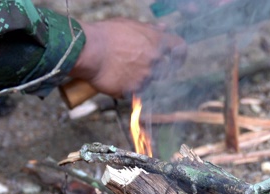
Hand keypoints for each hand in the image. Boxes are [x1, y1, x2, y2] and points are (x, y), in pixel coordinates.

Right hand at [69, 18, 186, 97]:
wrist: (88, 51)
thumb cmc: (106, 34)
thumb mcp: (130, 25)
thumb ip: (150, 29)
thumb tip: (164, 28)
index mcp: (156, 41)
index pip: (180, 48)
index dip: (180, 54)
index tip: (177, 58)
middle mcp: (154, 60)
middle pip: (163, 70)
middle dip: (154, 69)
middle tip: (136, 65)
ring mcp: (144, 77)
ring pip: (147, 82)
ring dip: (137, 79)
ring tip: (120, 70)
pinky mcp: (132, 91)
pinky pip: (133, 93)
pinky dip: (125, 89)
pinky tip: (114, 80)